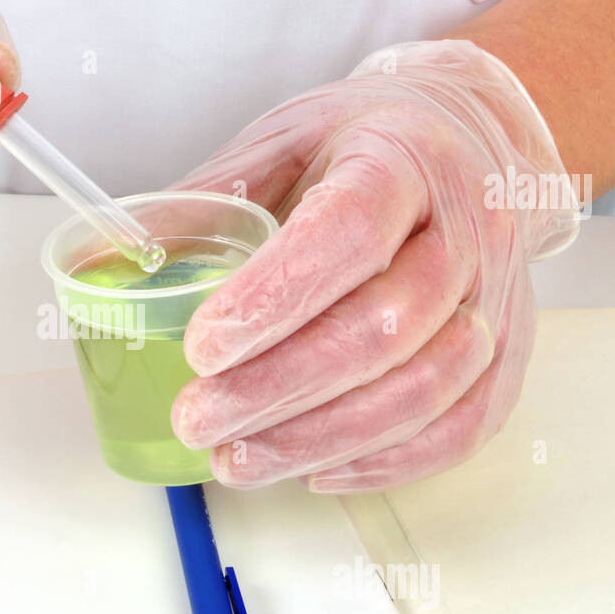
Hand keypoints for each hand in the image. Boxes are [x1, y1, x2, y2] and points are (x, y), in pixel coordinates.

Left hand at [170, 40, 581, 491]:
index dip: (274, 299)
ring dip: (320, 438)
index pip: (347, 233)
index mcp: (402, 159)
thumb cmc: (364, 145)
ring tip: (236, 461)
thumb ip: (203, 202)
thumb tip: (106, 258)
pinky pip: (463, 424)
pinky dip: (388, 461)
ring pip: (423, 389)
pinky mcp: (508, 350)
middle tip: (195, 420)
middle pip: (383, 327)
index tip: (202, 348)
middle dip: (277, 389)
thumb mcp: (280, 144)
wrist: (472, 142)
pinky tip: (316, 471)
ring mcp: (496, 296)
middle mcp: (465, 228)